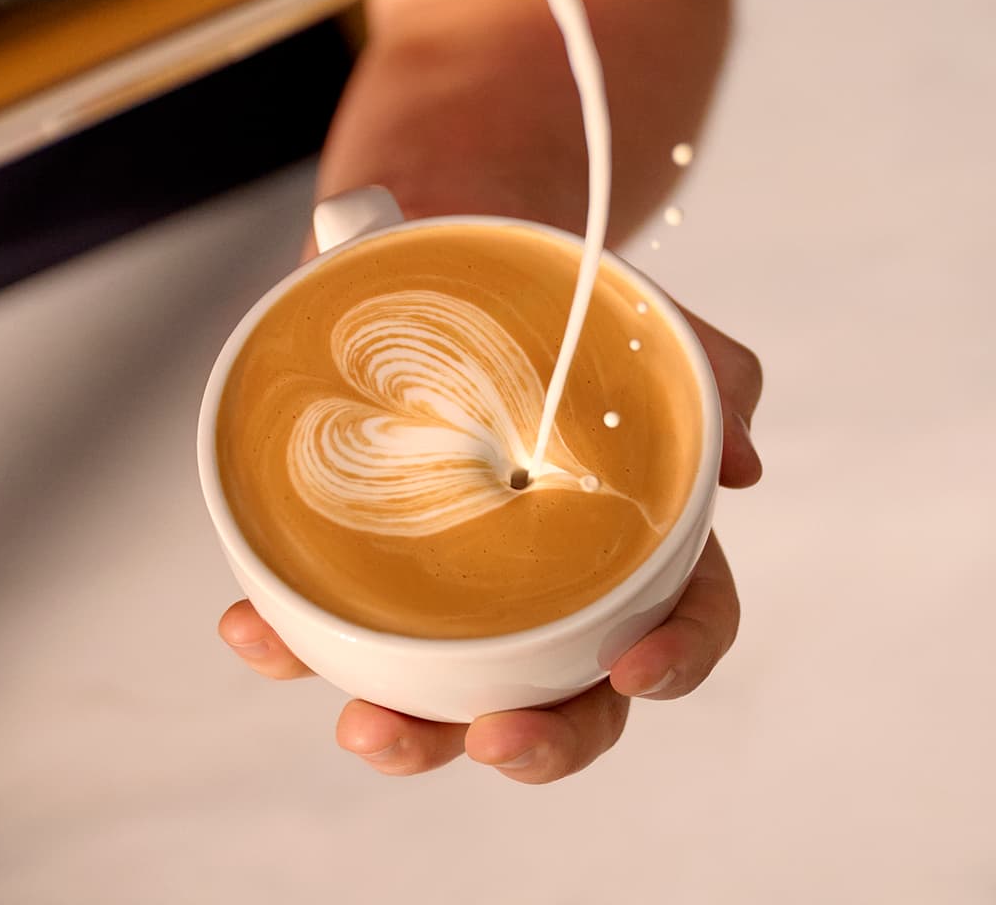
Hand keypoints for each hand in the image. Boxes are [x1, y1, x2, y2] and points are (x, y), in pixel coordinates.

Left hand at [218, 309, 764, 783]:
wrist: (448, 250)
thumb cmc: (562, 308)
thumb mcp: (645, 324)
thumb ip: (711, 380)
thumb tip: (744, 463)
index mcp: (641, 542)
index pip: (685, 622)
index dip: (675, 662)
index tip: (634, 670)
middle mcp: (556, 591)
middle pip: (572, 702)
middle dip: (541, 744)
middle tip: (490, 740)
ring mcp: (458, 595)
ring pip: (449, 700)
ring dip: (410, 736)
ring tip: (363, 723)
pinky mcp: (367, 573)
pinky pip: (328, 630)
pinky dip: (289, 645)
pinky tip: (251, 629)